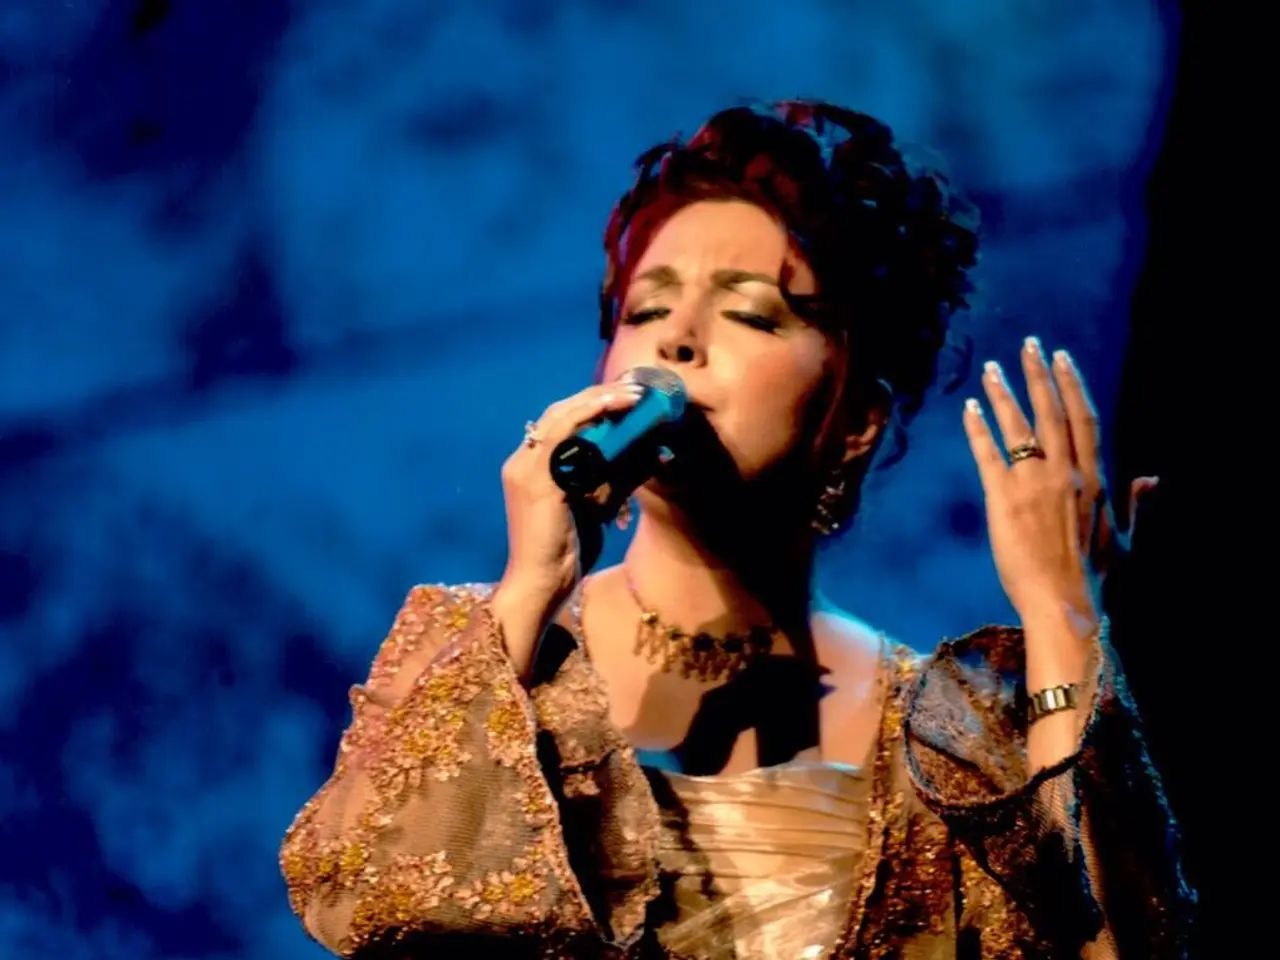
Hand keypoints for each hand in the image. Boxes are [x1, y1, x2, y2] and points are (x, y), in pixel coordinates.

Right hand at [495, 380, 644, 624]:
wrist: (544, 585)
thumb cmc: (569, 552)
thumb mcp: (601, 506)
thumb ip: (621, 477)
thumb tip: (653, 451)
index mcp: (533, 467)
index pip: (563, 423)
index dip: (596, 405)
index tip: (630, 397)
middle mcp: (523, 461)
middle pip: (562, 412)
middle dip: (601, 396)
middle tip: (638, 388)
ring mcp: (525, 468)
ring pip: (562, 416)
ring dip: (600, 400)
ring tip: (633, 394)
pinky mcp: (534, 479)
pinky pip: (562, 435)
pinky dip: (590, 416)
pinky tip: (616, 409)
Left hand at [962, 337, 1155, 626]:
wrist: (1067, 604)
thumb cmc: (1099, 579)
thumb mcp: (1125, 539)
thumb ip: (1136, 505)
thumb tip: (1152, 478)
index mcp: (1096, 480)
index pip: (1084, 420)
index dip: (1072, 386)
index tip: (1062, 359)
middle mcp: (1066, 474)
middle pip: (1051, 412)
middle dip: (1038, 375)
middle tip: (1027, 345)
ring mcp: (1034, 484)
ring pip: (1018, 426)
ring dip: (1004, 394)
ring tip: (991, 369)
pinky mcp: (1003, 500)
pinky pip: (988, 454)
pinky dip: (977, 429)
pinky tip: (968, 409)